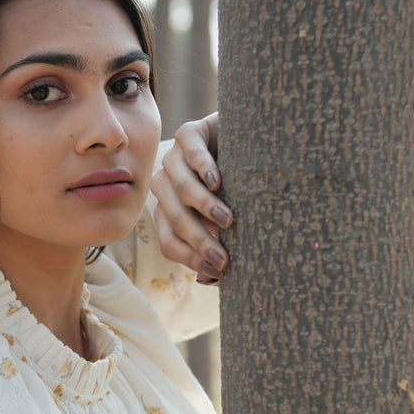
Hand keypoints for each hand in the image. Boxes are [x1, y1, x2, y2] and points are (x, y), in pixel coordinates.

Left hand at [151, 114, 233, 283]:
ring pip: (181, 189)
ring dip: (204, 207)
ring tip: (228, 220)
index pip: (170, 241)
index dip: (191, 258)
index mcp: (168, 211)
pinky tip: (217, 182)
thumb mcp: (228, 219)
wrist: (248, 139)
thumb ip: (218, 245)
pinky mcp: (189, 134)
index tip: (219, 270)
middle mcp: (165, 188)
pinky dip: (204, 169)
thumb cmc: (239, 188)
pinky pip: (192, 154)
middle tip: (224, 257)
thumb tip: (208, 279)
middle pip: (175, 219)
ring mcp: (174, 159)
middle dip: (200, 241)